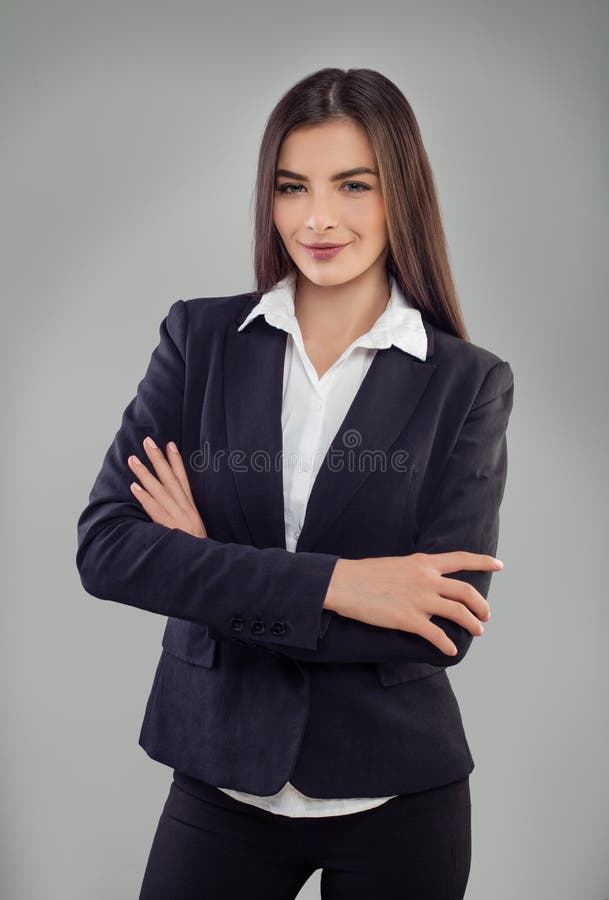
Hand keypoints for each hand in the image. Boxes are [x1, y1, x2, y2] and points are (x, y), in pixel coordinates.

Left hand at [127, 436, 206, 538]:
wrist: (203, 564)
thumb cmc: (195, 548)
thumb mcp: (195, 528)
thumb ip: (184, 515)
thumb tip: (172, 502)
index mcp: (191, 508)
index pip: (183, 479)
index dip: (176, 461)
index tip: (170, 444)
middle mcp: (185, 509)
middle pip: (170, 479)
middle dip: (159, 459)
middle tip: (148, 442)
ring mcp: (176, 517)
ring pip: (159, 490)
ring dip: (145, 473)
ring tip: (133, 460)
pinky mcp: (168, 527)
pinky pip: (154, 509)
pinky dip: (145, 497)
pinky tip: (134, 486)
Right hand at [324, 551, 500, 656]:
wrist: (344, 583)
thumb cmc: (365, 574)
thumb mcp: (397, 564)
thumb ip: (416, 571)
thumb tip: (428, 582)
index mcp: (423, 562)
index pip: (461, 559)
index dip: (483, 562)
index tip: (499, 565)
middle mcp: (427, 579)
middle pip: (467, 592)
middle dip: (481, 606)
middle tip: (485, 616)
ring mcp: (420, 600)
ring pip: (459, 613)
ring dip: (472, 624)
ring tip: (477, 632)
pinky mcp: (409, 619)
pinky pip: (437, 635)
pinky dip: (447, 645)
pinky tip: (450, 651)